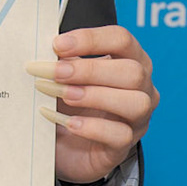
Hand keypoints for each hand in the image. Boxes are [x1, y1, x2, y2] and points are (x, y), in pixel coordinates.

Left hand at [28, 25, 158, 185]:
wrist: (65, 145)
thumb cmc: (69, 102)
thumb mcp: (65, 76)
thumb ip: (62, 60)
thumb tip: (44, 49)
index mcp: (130, 59)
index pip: (121, 39)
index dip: (90, 39)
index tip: (58, 45)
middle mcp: (142, 88)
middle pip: (133, 72)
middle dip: (90, 70)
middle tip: (56, 73)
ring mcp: (138, 119)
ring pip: (136, 103)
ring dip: (95, 96)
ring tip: (65, 95)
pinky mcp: (125, 145)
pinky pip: (120, 135)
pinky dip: (93, 128)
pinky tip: (70, 123)